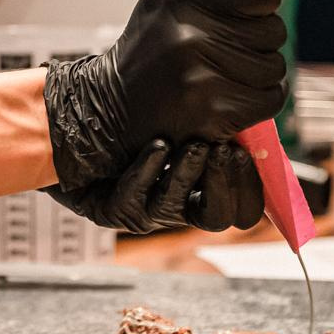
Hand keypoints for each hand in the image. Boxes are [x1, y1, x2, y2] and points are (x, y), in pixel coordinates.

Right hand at [43, 0, 286, 190]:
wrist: (115, 106)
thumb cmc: (151, 47)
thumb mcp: (169, 0)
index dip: (262, 2)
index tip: (249, 12)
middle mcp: (193, 35)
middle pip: (273, 31)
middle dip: (259, 41)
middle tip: (232, 48)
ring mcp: (205, 77)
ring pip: (275, 67)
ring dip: (260, 73)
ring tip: (230, 73)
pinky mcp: (216, 111)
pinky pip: (271, 99)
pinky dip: (261, 100)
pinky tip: (237, 96)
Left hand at [46, 137, 265, 234]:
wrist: (80, 120)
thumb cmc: (137, 116)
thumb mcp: (184, 116)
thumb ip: (218, 123)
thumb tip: (253, 119)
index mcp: (205, 188)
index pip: (242, 208)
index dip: (249, 188)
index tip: (247, 154)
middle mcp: (179, 205)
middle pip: (216, 218)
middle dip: (223, 184)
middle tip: (225, 150)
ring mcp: (146, 211)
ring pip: (174, 208)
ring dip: (186, 175)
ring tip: (192, 145)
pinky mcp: (113, 210)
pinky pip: (134, 198)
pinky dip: (147, 170)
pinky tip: (156, 147)